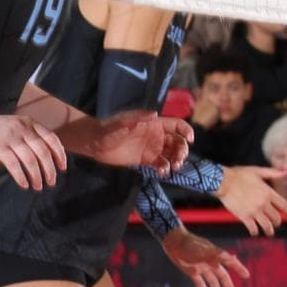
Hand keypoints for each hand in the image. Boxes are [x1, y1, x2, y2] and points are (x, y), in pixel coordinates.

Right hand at [0, 112, 68, 189]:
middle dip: (50, 169)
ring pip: (30, 159)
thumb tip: (46, 155)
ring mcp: (10, 136)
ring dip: (36, 175)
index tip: (63, 168)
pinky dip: (20, 176)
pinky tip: (24, 184)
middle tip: (52, 182)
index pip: (52, 138)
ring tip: (38, 186)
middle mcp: (23, 128)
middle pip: (43, 151)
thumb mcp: (16, 126)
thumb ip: (29, 135)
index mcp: (30, 123)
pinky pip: (13, 164)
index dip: (59, 154)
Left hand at [69, 108, 192, 174]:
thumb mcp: (123, 121)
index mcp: (155, 124)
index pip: (177, 125)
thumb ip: (138, 118)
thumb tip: (154, 114)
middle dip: (182, 149)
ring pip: (172, 153)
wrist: (96, 143)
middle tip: (178, 160)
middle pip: (178, 141)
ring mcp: (152, 148)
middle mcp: (157, 136)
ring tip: (174, 167)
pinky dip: (165, 169)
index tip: (190, 140)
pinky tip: (162, 173)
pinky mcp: (146, 160)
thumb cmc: (109, 128)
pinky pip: (161, 164)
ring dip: (177, 160)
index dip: (186, 131)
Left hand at [163, 228, 250, 286]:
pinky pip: (200, 283)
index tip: (246, 276)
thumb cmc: (191, 244)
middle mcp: (211, 262)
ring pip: (212, 282)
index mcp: (217, 255)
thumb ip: (218, 255)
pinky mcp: (192, 272)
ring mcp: (202, 267)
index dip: (239, 269)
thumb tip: (233, 258)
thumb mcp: (205, 250)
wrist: (174, 242)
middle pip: (222, 277)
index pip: (231, 263)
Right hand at [218, 165, 286, 233]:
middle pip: (276, 217)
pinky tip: (254, 233)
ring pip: (266, 225)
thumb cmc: (239, 175)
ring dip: (269, 230)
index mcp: (268, 192)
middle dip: (278, 222)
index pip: (283, 204)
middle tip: (277, 224)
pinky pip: (253, 228)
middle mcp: (263, 203)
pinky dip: (255, 232)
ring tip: (270, 233)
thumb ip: (272, 173)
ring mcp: (254, 211)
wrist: (224, 182)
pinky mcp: (244, 217)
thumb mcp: (258, 171)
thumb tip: (285, 172)